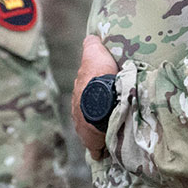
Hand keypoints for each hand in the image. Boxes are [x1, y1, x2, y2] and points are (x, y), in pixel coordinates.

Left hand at [70, 36, 120, 160]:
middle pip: (86, 112)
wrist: (100, 100)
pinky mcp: (91, 141)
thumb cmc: (98, 76)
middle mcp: (77, 110)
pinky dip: (100, 148)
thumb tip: (91, 36)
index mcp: (78, 91)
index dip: (92, 93)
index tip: (101, 96)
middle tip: (108, 114)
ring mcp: (83, 127)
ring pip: (90, 130)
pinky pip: (97, 147)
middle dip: (95, 113)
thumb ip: (92, 45)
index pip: (84, 92)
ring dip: (98, 130)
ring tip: (110, 131)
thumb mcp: (95, 54)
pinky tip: (105, 152)